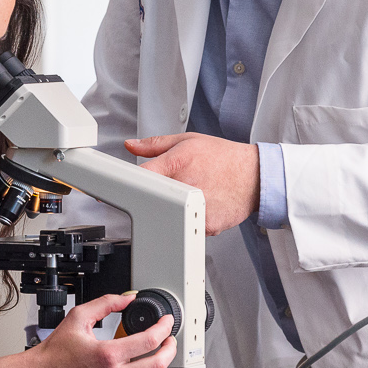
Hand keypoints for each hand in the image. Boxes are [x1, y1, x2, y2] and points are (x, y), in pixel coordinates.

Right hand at [21, 292, 177, 367]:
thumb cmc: (55, 351)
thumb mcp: (77, 317)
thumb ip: (105, 304)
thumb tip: (127, 298)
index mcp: (107, 353)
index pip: (149, 340)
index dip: (164, 328)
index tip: (166, 323)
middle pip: (157, 365)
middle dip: (169, 349)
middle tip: (169, 341)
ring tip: (162, 363)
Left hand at [124, 132, 259, 233]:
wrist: (256, 175)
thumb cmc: (223, 157)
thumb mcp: (188, 141)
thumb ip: (155, 145)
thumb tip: (130, 145)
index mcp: (178, 163)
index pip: (142, 175)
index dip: (126, 182)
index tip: (111, 190)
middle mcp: (186, 186)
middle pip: (154, 198)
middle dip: (156, 194)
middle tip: (170, 187)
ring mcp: (196, 208)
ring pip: (169, 215)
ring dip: (173, 208)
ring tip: (192, 193)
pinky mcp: (206, 225)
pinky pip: (187, 226)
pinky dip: (189, 219)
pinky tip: (201, 205)